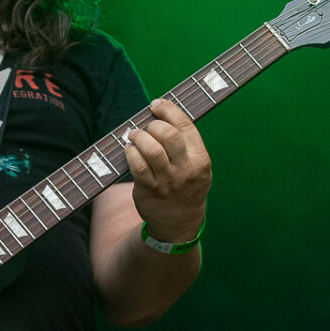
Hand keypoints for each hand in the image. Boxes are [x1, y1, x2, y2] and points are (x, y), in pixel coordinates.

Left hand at [123, 97, 211, 243]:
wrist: (178, 226)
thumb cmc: (185, 188)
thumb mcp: (197, 168)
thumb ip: (186, 145)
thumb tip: (161, 114)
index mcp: (200, 160)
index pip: (185, 126)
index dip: (168, 110)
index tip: (156, 104)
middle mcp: (186, 170)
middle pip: (167, 135)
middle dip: (153, 124)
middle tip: (146, 127)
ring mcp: (167, 182)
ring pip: (150, 148)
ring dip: (138, 137)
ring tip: (134, 136)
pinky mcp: (149, 191)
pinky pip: (136, 165)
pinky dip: (130, 153)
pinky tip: (129, 150)